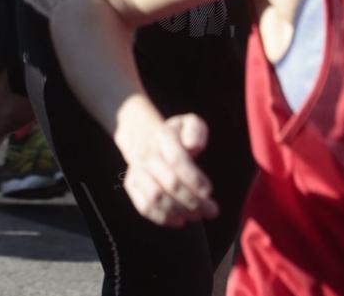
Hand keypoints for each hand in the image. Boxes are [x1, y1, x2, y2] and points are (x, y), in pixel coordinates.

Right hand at [117, 112, 216, 226]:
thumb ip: (196, 130)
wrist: (147, 138)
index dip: (194, 179)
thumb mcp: (190, 124)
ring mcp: (137, 171)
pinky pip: (144, 207)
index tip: (209, 191)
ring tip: (197, 216)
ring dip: (180, 211)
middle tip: (211, 210)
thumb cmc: (177, 136)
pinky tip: (180, 220)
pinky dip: (163, 218)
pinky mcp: (132, 186)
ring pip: (157, 197)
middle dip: (194, 201)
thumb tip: (192, 145)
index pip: (177, 160)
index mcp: (163, 136)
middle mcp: (147, 154)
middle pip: (170, 183)